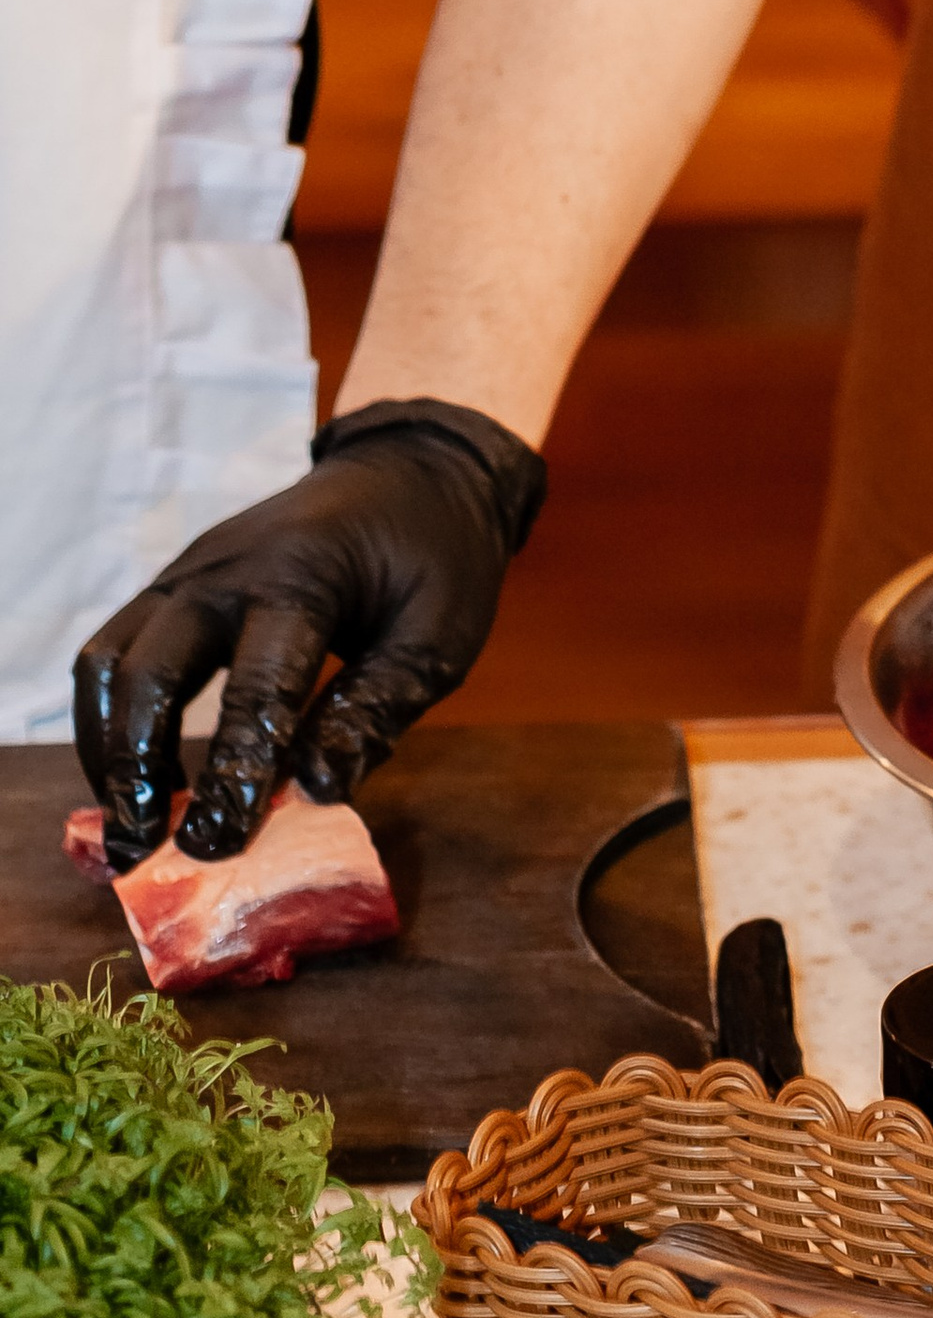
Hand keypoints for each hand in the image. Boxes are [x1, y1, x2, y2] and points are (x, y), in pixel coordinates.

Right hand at [73, 398, 545, 868]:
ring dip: (109, 748)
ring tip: (132, 824)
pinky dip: (108, 718)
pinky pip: (113, 651)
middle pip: (150, 669)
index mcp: (303, 573)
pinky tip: (134, 774)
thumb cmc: (436, 556)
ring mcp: (190, 570)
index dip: (234, 770)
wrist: (414, 469)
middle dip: (138, 765)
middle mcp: (227, 567)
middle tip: (145, 848)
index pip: (255, 685)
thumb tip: (318, 793)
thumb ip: (376, 711)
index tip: (217, 844)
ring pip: (109, 661)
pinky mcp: (174, 584)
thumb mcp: (440, 635)